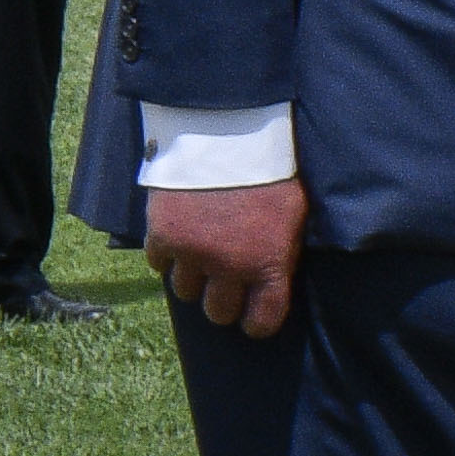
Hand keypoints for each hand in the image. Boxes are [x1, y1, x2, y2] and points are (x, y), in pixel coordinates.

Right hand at [148, 176, 307, 337]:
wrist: (227, 132)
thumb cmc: (271, 169)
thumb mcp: (295, 211)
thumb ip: (284, 249)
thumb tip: (280, 275)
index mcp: (269, 263)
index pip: (263, 319)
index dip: (257, 323)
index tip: (252, 321)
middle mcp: (229, 267)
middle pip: (219, 312)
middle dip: (222, 302)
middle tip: (223, 286)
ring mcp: (192, 253)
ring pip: (185, 290)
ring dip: (193, 278)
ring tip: (200, 257)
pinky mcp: (162, 235)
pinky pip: (159, 264)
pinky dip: (166, 255)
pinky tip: (178, 237)